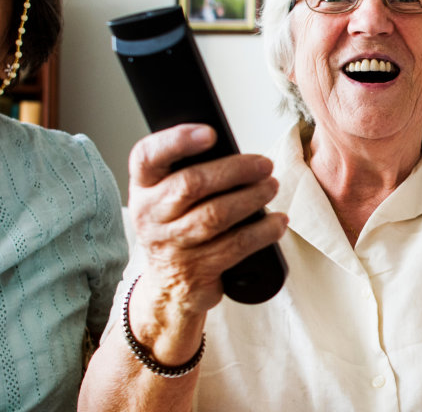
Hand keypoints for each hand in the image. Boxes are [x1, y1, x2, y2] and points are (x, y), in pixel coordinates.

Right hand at [124, 125, 285, 361]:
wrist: (169, 288)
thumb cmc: (177, 228)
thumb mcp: (169, 199)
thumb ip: (189, 173)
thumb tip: (237, 153)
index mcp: (143, 187)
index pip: (147, 156)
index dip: (177, 141)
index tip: (210, 133)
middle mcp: (150, 215)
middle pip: (191, 184)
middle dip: (235, 170)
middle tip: (264, 164)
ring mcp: (171, 245)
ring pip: (215, 215)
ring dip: (252, 198)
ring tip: (272, 187)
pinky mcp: (195, 271)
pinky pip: (235, 246)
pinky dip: (263, 231)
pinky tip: (278, 222)